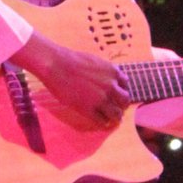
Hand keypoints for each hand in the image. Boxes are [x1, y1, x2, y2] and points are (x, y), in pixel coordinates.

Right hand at [12, 31, 130, 124]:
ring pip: (116, 115)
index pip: (126, 86)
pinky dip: (102, 123)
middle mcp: (111, 86)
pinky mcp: (89, 110)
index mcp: (113, 72)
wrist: (56, 65)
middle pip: (125, 102)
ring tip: (109, 118)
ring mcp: (101, 99)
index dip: (121, 91)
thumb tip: (110, 80)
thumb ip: (106, 71)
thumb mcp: (95, 61)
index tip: (116, 96)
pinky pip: (102, 121)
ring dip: (114, 117)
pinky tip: (99, 121)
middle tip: (115, 108)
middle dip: (121, 105)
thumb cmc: (71, 60)